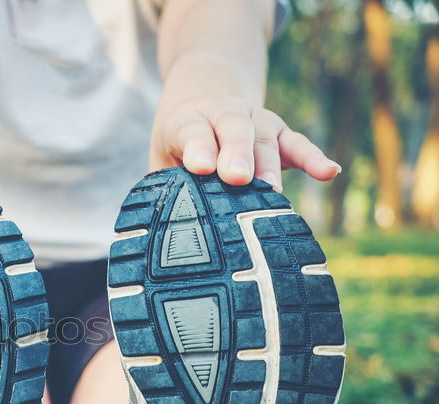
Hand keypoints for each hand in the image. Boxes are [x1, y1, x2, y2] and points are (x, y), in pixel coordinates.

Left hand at [150, 93, 340, 191]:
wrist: (205, 89)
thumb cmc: (180, 140)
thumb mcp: (162, 154)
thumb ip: (165, 182)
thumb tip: (167, 225)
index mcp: (188, 119)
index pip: (192, 130)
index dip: (197, 147)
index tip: (200, 167)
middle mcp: (224, 114)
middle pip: (234, 130)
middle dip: (237, 153)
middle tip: (237, 178)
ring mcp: (256, 120)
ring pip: (266, 137)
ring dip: (269, 164)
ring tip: (272, 190)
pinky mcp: (280, 132)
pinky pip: (298, 144)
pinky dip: (313, 157)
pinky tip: (328, 172)